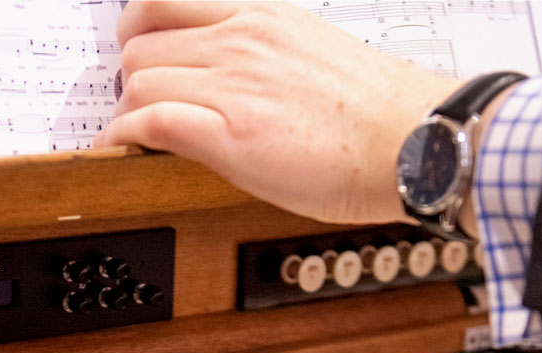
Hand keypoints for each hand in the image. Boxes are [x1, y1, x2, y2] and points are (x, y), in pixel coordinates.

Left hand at [93, 1, 457, 223]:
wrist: (418, 140)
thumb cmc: (382, 111)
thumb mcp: (314, 51)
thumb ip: (266, 53)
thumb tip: (237, 74)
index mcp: (262, 16)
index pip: (166, 0)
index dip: (138, 30)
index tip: (141, 52)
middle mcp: (241, 41)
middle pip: (141, 43)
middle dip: (130, 76)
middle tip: (140, 104)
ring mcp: (233, 85)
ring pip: (138, 80)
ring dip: (128, 110)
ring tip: (137, 134)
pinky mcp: (229, 134)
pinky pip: (147, 122)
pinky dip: (123, 135)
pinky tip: (124, 149)